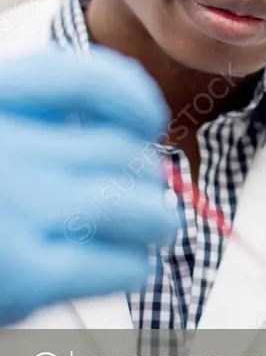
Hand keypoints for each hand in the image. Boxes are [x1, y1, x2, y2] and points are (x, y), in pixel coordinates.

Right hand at [0, 46, 177, 326]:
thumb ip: (40, 118)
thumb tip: (139, 128)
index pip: (83, 79)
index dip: (133, 96)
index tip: (151, 120)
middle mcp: (1, 147)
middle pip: (117, 148)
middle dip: (146, 173)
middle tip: (146, 194)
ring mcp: (12, 208)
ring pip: (130, 203)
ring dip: (158, 218)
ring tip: (159, 228)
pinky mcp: (22, 276)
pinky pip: (117, 262)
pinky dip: (136, 264)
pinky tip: (130, 267)